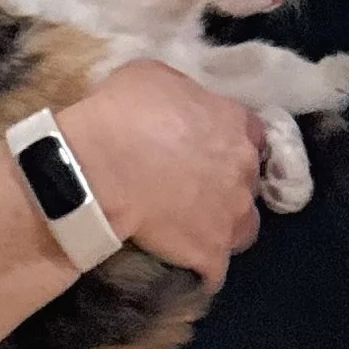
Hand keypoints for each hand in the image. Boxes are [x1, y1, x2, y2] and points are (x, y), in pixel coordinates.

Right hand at [61, 64, 265, 284]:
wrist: (95, 170)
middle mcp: (244, 171)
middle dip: (227, 185)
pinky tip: (186, 268)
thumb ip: (181, 92)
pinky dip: (203, 271)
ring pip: (243, 229)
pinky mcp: (211, 255)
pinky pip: (214, 271)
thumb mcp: (151, 76)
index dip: (229, 143)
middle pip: (248, 183)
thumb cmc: (119, 115)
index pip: (252, 135)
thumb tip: (179, 104)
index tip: (208, 149)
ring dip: (223, 228)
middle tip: (193, 188)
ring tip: (194, 230)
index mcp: (235, 124)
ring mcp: (231, 216)